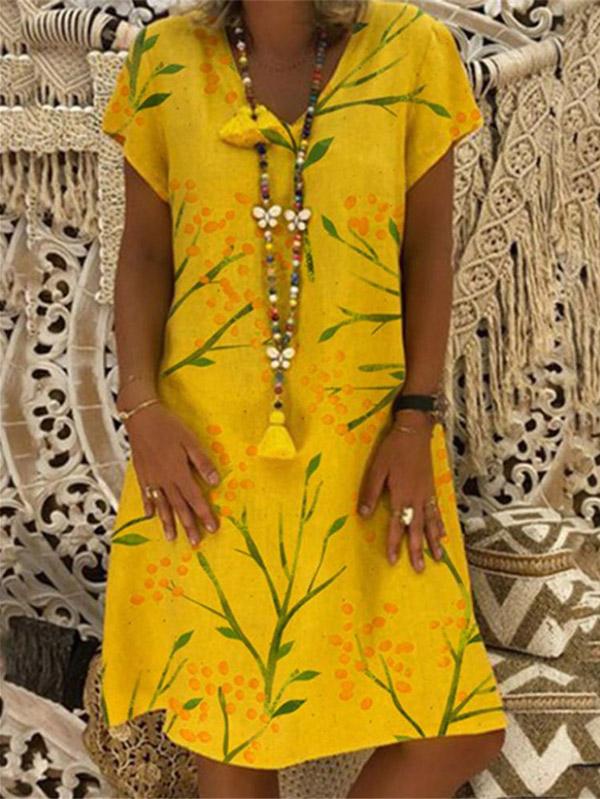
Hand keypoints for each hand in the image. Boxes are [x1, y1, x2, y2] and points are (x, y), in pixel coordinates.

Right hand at [124, 401, 220, 545]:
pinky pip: (146, 495)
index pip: (195, 499)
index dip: (204, 514)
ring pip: (161, 506)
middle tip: (195, 543)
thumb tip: (215, 481)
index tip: (212, 529)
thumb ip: (202, 462)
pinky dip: (148, 506)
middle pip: (179, 507)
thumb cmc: (168, 427)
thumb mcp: (190, 441)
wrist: (141, 418)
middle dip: (188, 526)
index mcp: (179, 473)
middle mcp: (165, 480)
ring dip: (167, 523)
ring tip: (172, 538)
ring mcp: (151, 479)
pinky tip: (149, 516)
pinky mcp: (141, 474)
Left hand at [357, 411, 446, 569]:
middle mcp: (416, 498)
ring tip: (437, 558)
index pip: (397, 525)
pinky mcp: (432, 489)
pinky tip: (443, 534)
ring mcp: (427, 494)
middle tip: (419, 569)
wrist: (415, 432)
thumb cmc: (393, 449)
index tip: (394, 560)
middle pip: (417, 529)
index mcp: (401, 495)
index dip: (395, 543)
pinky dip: (440, 525)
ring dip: (433, 542)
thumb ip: (371, 492)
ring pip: (431, 523)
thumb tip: (363, 514)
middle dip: (417, 550)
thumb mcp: (377, 468)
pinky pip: (438, 512)